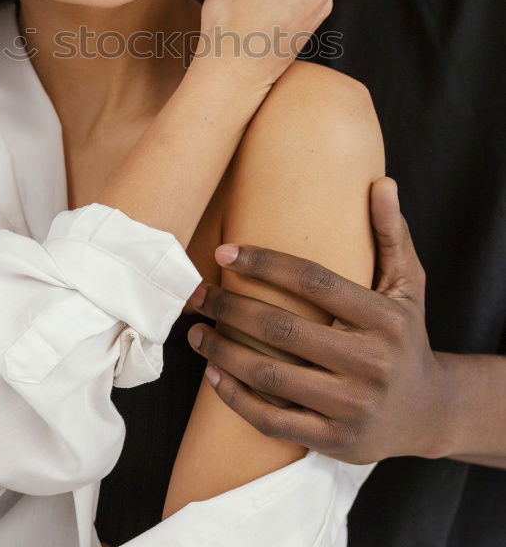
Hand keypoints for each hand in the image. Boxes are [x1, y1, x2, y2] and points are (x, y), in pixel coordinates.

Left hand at [186, 177, 449, 463]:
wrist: (428, 413)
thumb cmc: (406, 337)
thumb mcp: (409, 285)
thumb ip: (391, 234)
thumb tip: (380, 182)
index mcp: (384, 319)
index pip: (315, 282)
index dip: (265, 264)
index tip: (224, 253)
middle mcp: (371, 364)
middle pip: (284, 331)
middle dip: (232, 309)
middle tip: (198, 294)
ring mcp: (352, 407)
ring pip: (272, 377)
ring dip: (224, 352)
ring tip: (196, 331)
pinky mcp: (335, 441)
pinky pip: (273, 421)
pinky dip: (237, 399)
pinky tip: (213, 375)